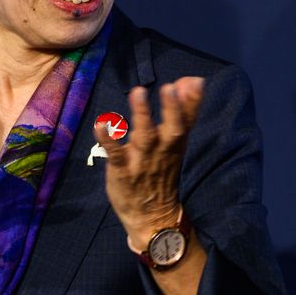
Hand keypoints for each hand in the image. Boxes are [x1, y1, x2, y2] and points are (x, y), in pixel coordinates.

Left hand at [104, 78, 203, 251]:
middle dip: (172, 109)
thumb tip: (193, 80)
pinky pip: (116, 154)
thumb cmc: (162, 169)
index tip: (194, 82)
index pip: (188, 119)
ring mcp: (142, 160)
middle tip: (168, 88)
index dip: (191, 101)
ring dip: (142, 115)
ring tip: (138, 93)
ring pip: (144, 136)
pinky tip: (101, 125)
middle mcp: (162, 149)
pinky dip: (109, 140)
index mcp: (176, 141)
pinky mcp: (122, 170)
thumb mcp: (176, 141)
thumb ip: (183, 111)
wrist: (152, 214)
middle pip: (172, 128)